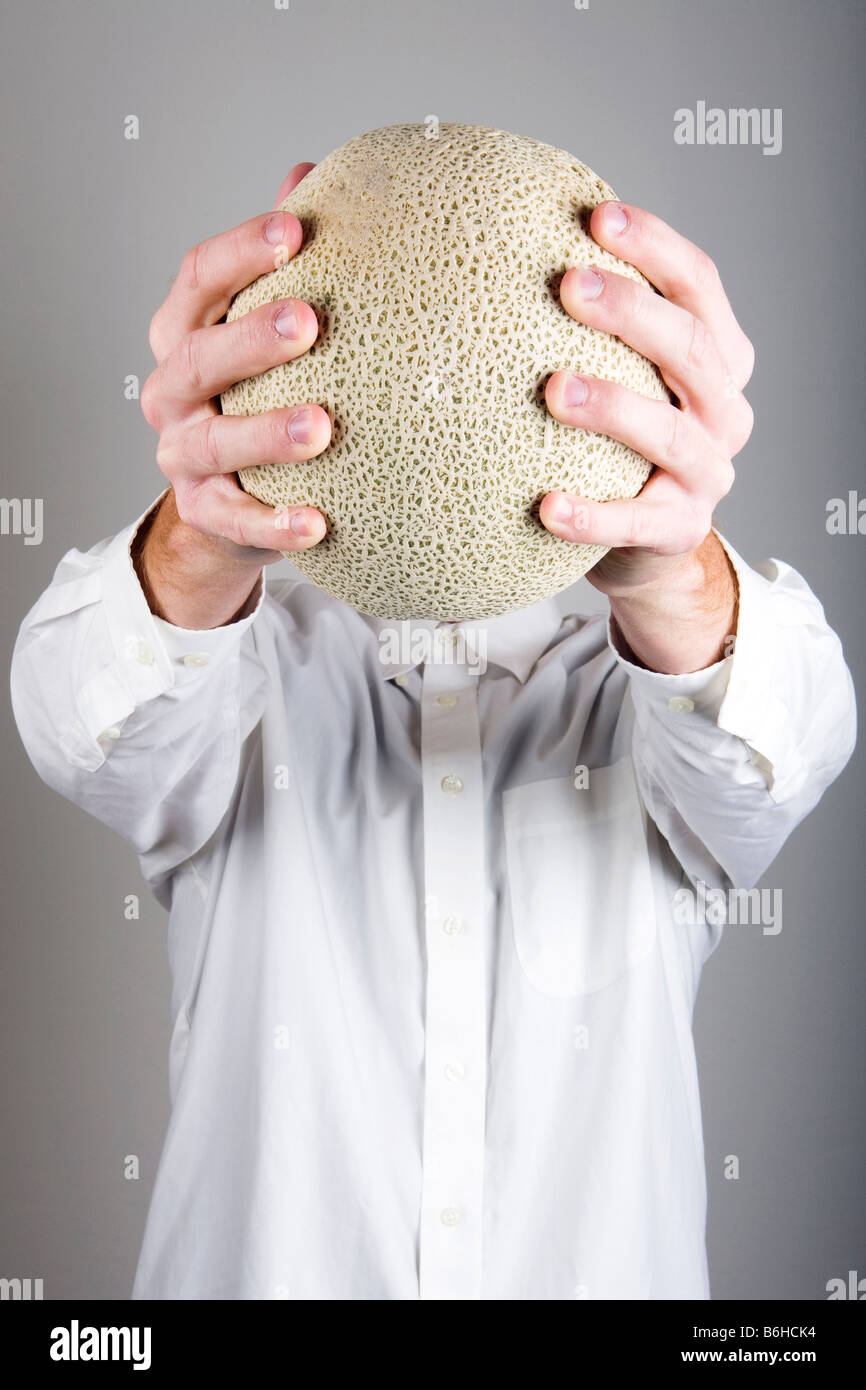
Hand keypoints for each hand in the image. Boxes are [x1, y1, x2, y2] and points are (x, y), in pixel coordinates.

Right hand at [141, 163, 330, 567]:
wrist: (231, 496)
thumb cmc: (255, 391)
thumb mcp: (262, 325)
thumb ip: (281, 262)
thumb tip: (308, 172)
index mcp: (185, 329)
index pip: (200, 278)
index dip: (243, 251)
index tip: (297, 230)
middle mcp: (172, 389)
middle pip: (200, 356)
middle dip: (251, 337)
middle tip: (309, 322)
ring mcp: (182, 453)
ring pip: (215, 441)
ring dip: (266, 432)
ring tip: (321, 427)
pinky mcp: (205, 510)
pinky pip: (237, 519)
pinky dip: (274, 522)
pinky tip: (317, 520)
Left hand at [539, 200, 753, 596]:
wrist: (648, 545)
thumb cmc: (619, 443)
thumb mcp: (622, 375)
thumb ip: (593, 325)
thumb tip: (508, 242)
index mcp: (717, 356)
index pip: (698, 284)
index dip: (654, 246)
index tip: (596, 216)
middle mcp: (724, 410)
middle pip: (689, 347)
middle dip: (631, 311)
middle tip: (568, 286)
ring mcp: (708, 473)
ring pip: (668, 433)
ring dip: (613, 406)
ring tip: (553, 389)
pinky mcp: (680, 529)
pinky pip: (635, 522)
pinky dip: (592, 516)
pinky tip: (545, 506)